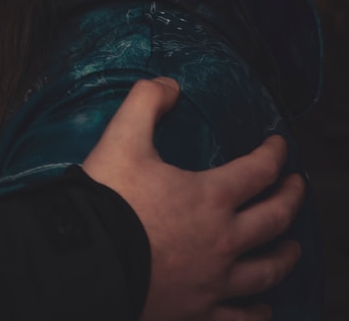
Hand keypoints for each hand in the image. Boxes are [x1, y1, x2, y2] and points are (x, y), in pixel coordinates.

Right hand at [81, 78, 304, 320]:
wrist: (87, 262)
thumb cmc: (108, 199)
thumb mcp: (122, 137)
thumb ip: (147, 101)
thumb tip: (170, 85)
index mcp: (211, 197)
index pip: (258, 170)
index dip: (274, 154)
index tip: (279, 145)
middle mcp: (224, 240)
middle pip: (274, 219)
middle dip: (290, 198)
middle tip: (297, 187)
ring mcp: (214, 281)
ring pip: (266, 270)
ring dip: (284, 255)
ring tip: (293, 247)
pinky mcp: (198, 311)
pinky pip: (238, 317)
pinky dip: (256, 312)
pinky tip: (265, 308)